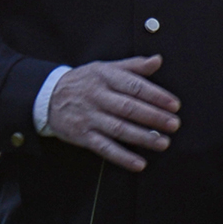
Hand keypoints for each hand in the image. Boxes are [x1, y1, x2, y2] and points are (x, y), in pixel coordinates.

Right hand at [44, 56, 177, 170]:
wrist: (47, 96)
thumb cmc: (83, 81)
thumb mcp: (105, 68)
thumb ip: (133, 66)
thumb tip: (158, 60)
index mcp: (105, 77)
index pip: (134, 86)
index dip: (156, 96)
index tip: (174, 105)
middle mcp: (97, 96)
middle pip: (129, 108)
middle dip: (154, 117)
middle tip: (174, 124)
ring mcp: (89, 117)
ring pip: (119, 129)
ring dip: (143, 137)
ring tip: (163, 142)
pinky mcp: (82, 135)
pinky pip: (104, 148)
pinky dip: (122, 157)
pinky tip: (139, 163)